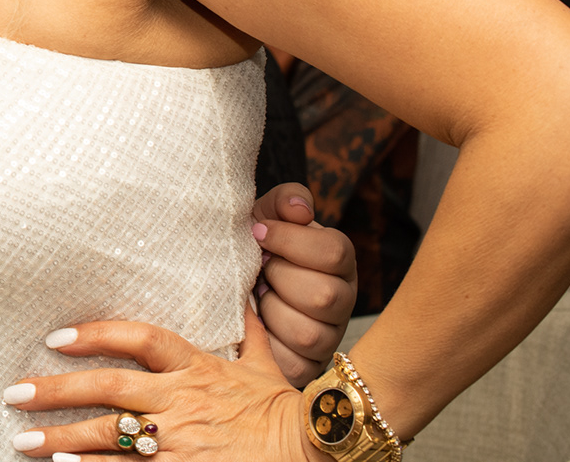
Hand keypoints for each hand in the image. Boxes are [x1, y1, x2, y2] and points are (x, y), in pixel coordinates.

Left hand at [1, 311, 327, 461]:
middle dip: (56, 391)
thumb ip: (249, 333)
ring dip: (62, 438)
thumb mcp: (266, 365)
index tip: (55, 337)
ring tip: (23, 441)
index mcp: (196, 367)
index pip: (137, 338)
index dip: (94, 333)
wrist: (316, 450)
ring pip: (110, 436)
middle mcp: (181, 400)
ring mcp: (181, 440)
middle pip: (107, 388)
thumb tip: (248, 298)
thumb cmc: (286, 412)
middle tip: (14, 393)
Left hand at [252, 183, 356, 383]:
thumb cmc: (253, 249)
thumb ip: (284, 203)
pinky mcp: (307, 365)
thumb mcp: (263, 217)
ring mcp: (328, 336)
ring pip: (308, 333)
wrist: (228, 286)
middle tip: (259, 271)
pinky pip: (295, 363)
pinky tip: (255, 325)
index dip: (290, 241)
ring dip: (271, 312)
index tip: (259, 233)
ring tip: (257, 298)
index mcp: (337, 260)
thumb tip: (300, 209)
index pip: (335, 252)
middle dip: (279, 278)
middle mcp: (342, 299)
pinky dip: (267, 344)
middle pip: (325, 296)